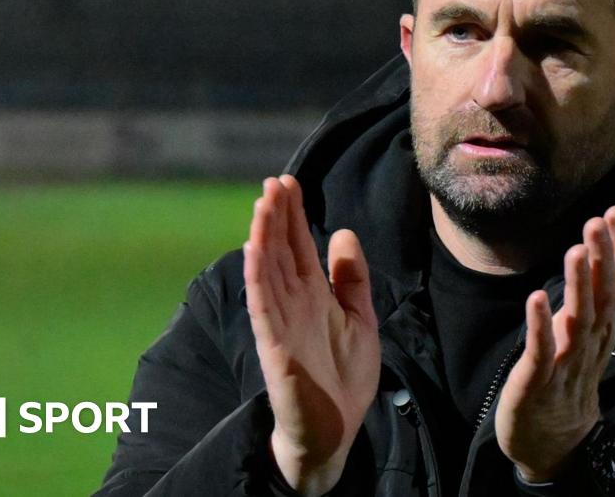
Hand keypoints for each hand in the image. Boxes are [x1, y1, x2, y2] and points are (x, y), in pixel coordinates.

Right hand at [243, 175, 379, 496]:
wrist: (337, 431)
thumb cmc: (344, 377)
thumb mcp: (360, 317)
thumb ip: (352, 278)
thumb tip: (343, 232)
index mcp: (313, 295)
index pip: (298, 246)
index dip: (292, 215)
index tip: (287, 182)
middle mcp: (293, 304)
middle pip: (279, 252)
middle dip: (276, 217)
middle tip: (273, 182)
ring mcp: (281, 324)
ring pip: (267, 272)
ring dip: (263, 238)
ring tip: (263, 205)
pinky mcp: (275, 347)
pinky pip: (262, 307)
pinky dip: (257, 278)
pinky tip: (253, 250)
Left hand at [496, 205, 614, 482]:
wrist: (554, 446)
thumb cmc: (566, 381)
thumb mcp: (584, 336)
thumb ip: (591, 298)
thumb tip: (595, 250)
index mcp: (602, 329)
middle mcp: (590, 344)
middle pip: (603, 297)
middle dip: (602, 257)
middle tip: (599, 220)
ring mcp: (566, 364)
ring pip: (578, 321)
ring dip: (577, 284)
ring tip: (575, 250)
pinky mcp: (537, 384)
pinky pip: (542, 352)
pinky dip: (541, 325)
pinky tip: (537, 298)